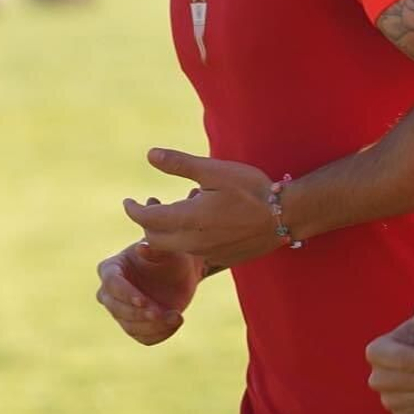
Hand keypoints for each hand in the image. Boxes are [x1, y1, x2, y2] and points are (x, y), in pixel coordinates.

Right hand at [95, 228, 202, 345]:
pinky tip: (175, 322)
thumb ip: (153, 249)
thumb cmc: (169, 254)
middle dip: (139, 313)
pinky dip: (159, 333)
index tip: (143, 301)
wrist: (182, 271)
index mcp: (111, 269)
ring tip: (176, 316)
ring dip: (153, 325)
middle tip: (160, 312)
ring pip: (130, 326)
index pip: (112, 284)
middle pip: (116, 308)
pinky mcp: (136, 325)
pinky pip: (143, 337)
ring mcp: (121, 311)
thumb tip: (142, 248)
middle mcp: (109, 292)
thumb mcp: (164, 250)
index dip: (126, 294)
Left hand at [123, 148, 276, 267]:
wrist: (285, 216)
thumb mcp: (215, 170)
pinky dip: (188, 240)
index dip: (133, 209)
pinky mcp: (222, 259)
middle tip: (151, 204)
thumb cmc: (251, 189)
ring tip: (180, 210)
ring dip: (168, 231)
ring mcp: (207, 253)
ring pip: (174, 247)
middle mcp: (192, 241)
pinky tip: (202, 225)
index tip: (128, 202)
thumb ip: (180, 164)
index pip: (146, 218)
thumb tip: (149, 155)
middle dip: (147, 222)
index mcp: (187, 218)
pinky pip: (194, 253)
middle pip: (154, 238)